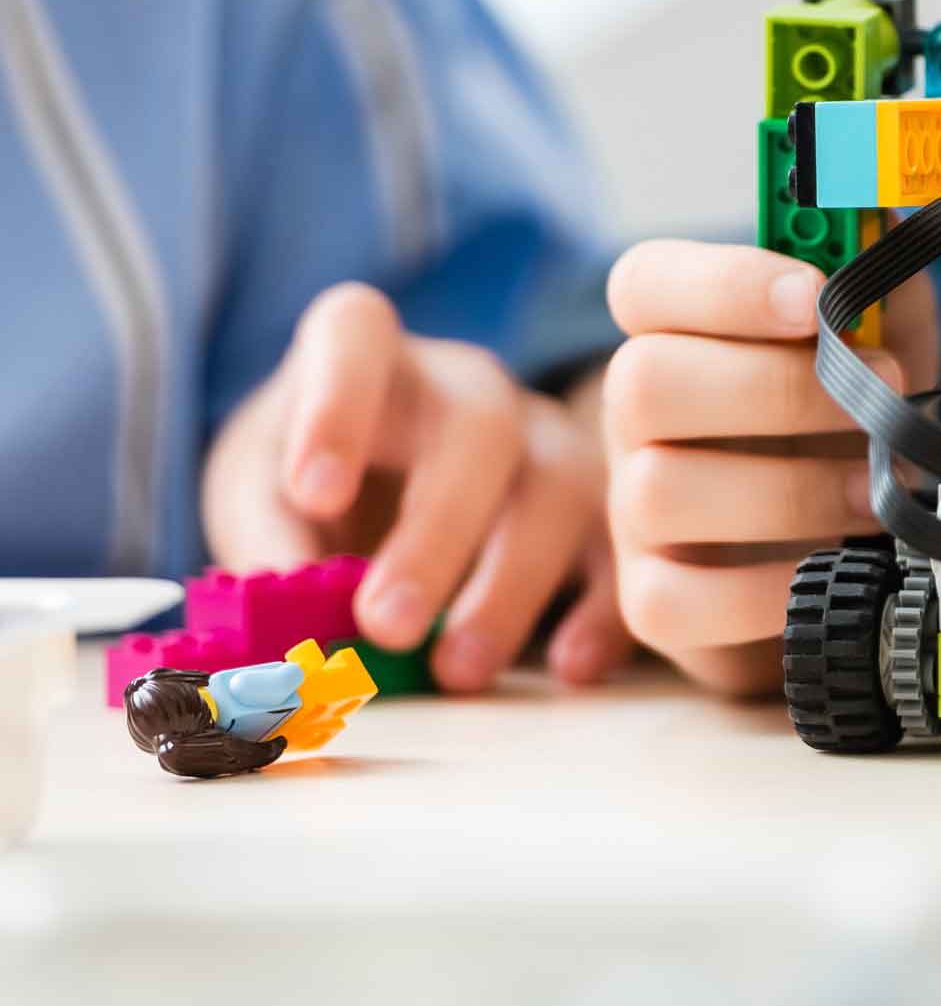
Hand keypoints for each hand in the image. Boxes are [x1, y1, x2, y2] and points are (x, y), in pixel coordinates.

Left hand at [202, 283, 631, 691]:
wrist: (387, 496)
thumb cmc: (319, 485)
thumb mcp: (259, 496)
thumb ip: (266, 544)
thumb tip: (287, 622)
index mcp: (368, 355)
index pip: (356, 335)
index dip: (336, 407)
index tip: (312, 493)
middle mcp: (467, 383)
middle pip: (477, 428)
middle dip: (434, 531)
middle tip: (384, 625)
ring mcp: (543, 436)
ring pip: (559, 484)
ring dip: (510, 583)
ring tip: (458, 670)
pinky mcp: (596, 503)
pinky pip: (618, 546)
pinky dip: (602, 609)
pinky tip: (568, 668)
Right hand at [603, 241, 939, 694]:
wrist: (851, 537)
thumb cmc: (853, 418)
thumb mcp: (880, 330)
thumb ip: (876, 270)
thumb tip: (882, 212)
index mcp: (676, 332)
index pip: (646, 283)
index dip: (724, 285)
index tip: (816, 297)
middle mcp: (634, 414)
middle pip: (644, 380)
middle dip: (777, 389)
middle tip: (882, 397)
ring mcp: (633, 509)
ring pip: (660, 488)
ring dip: (787, 490)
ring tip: (876, 491)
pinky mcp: (654, 601)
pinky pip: (674, 600)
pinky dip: (765, 587)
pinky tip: (833, 564)